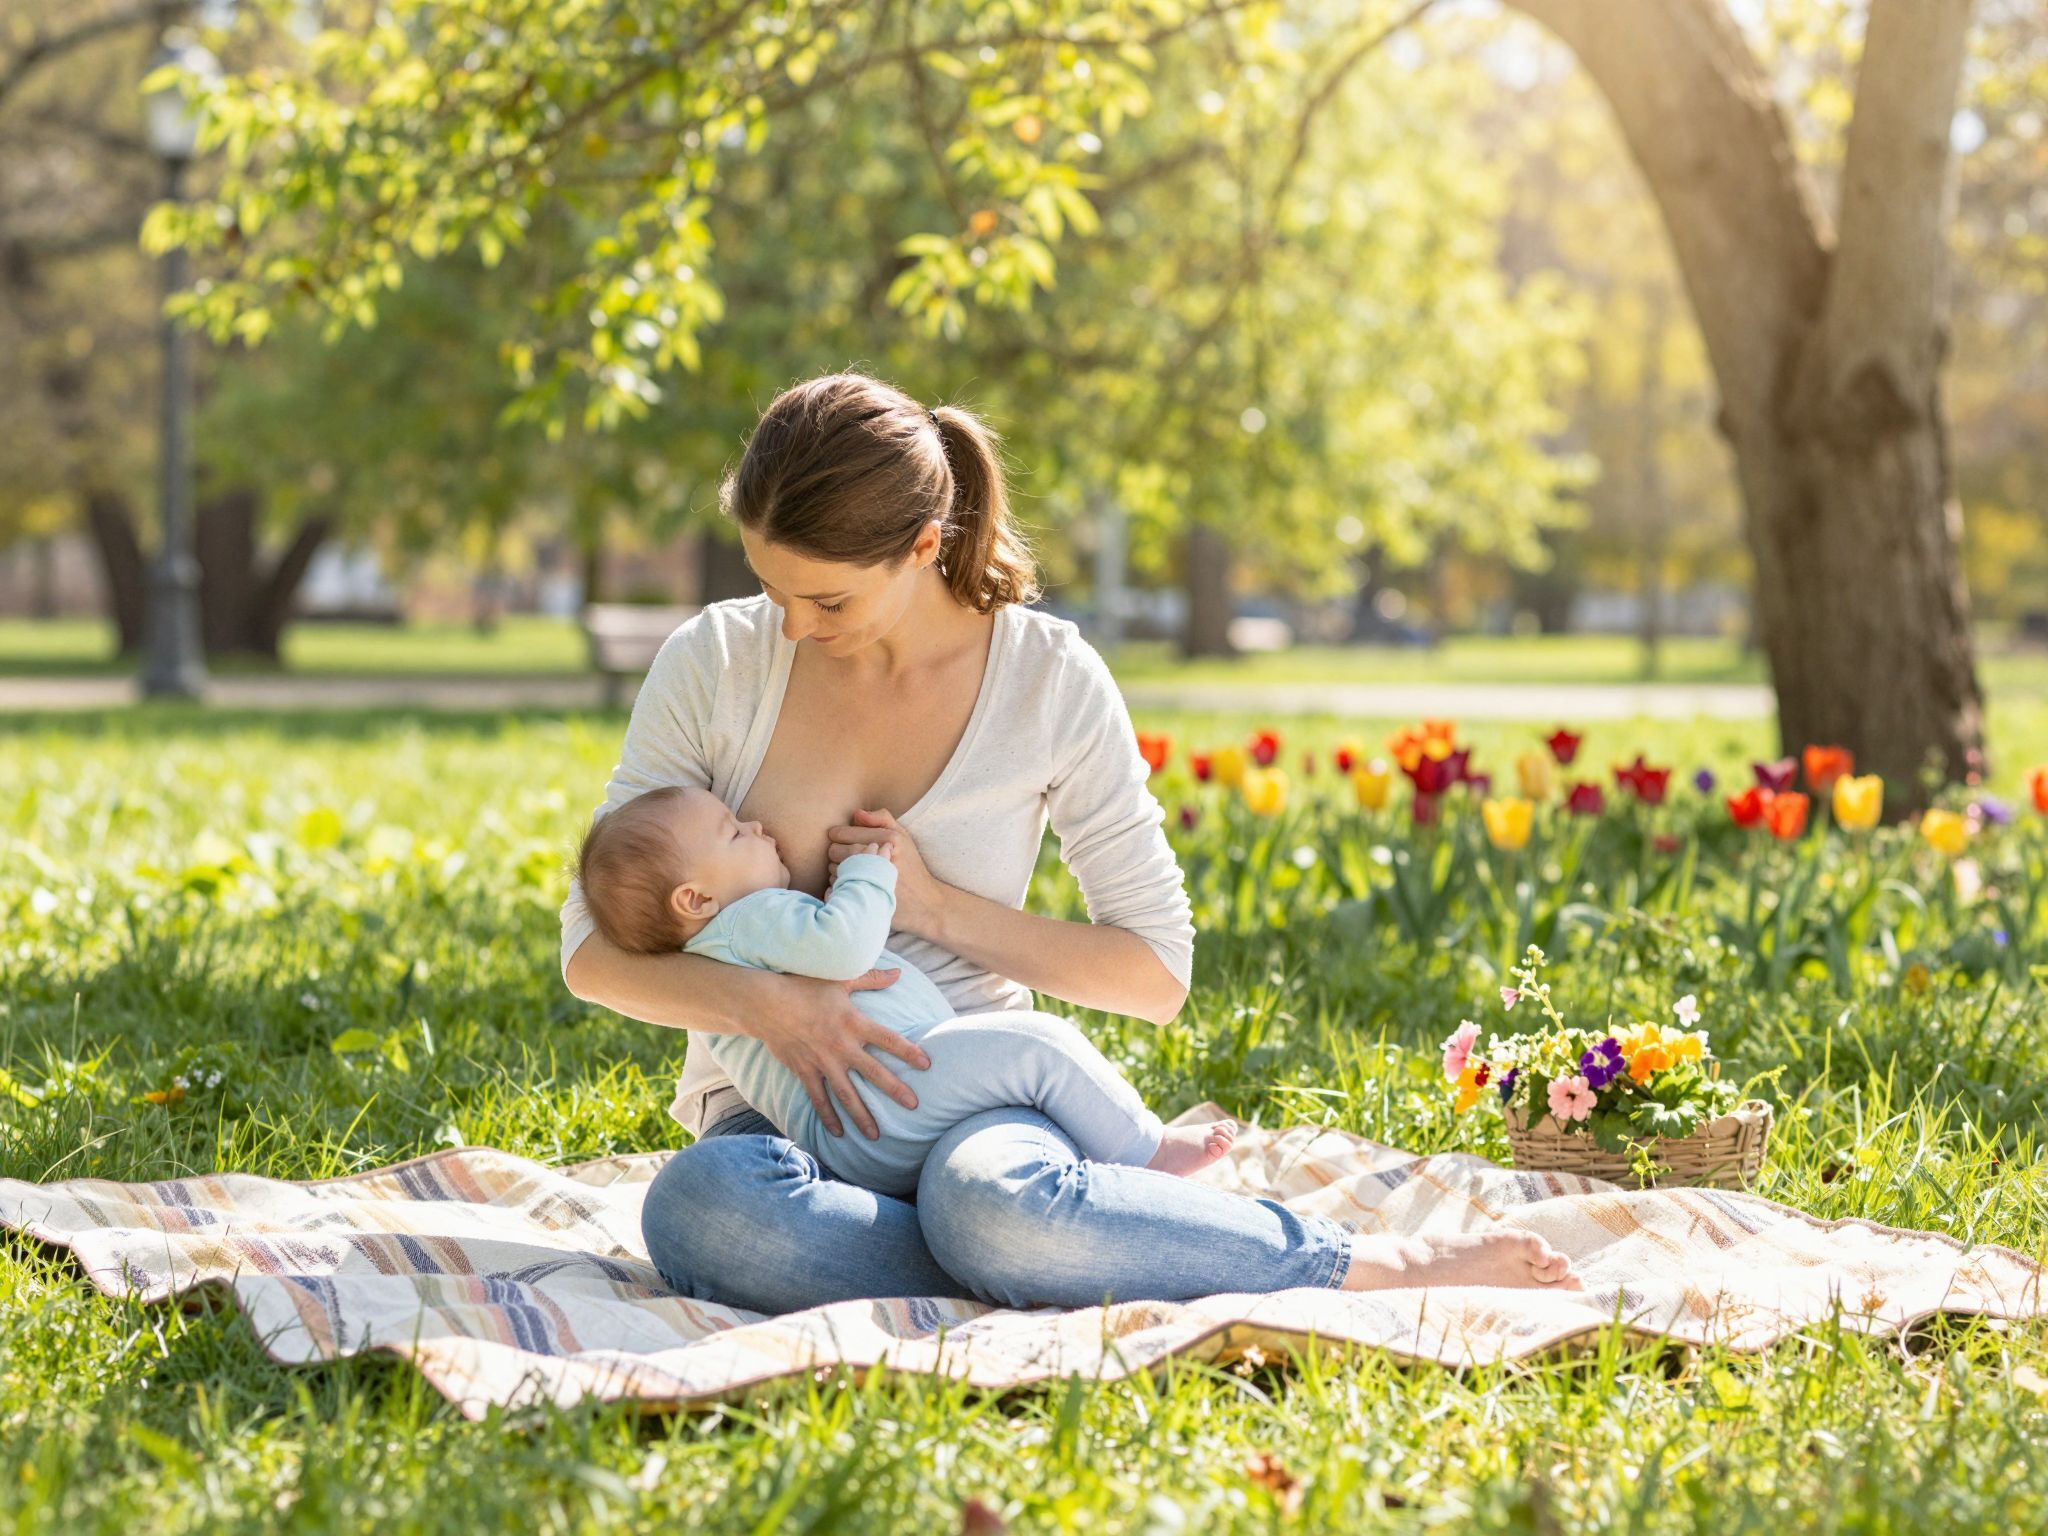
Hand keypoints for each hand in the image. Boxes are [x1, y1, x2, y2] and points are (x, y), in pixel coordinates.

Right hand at [751, 968, 927, 1139]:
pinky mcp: (804, 1072)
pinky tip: (837, 1134)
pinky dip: (827, 1117)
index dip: (909, 1051)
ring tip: (876, 1135)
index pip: (888, 1039)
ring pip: (846, 1094)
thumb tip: (899, 973)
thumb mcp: (840, 979)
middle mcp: (841, 1046)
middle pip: (873, 1072)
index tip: (927, 1064)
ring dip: (862, 1115)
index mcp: (853, 1023)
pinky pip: (818, 1099)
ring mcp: (822, 1062)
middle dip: (895, 1090)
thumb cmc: (804, 986)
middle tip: (914, 1106)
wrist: (766, 1003)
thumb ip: (872, 978)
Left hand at [827, 808, 935, 930]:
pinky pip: (836, 888)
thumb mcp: (903, 836)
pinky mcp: (866, 898)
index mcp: (888, 839)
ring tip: (854, 873)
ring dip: (838, 871)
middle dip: (837, 854)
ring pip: (833, 870)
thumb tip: (856, 813)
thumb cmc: (910, 866)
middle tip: (848, 859)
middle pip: (834, 851)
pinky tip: (853, 885)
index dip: (838, 837)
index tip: (845, 842)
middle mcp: (880, 857)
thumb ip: (881, 818)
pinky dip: (839, 886)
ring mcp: (873, 879)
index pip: (841, 833)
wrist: (925, 902)